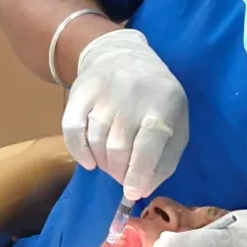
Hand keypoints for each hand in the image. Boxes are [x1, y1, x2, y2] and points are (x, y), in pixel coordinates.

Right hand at [62, 28, 188, 198]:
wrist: (121, 54)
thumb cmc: (154, 98)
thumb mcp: (174, 122)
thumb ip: (165, 159)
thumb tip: (143, 189)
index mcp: (164, 103)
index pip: (149, 144)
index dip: (138, 173)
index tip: (132, 192)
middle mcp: (133, 95)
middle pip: (118, 147)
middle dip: (118, 172)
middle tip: (121, 176)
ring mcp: (104, 92)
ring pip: (96, 140)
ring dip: (101, 162)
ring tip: (109, 164)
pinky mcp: (80, 91)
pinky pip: (72, 129)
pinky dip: (78, 151)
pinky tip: (88, 161)